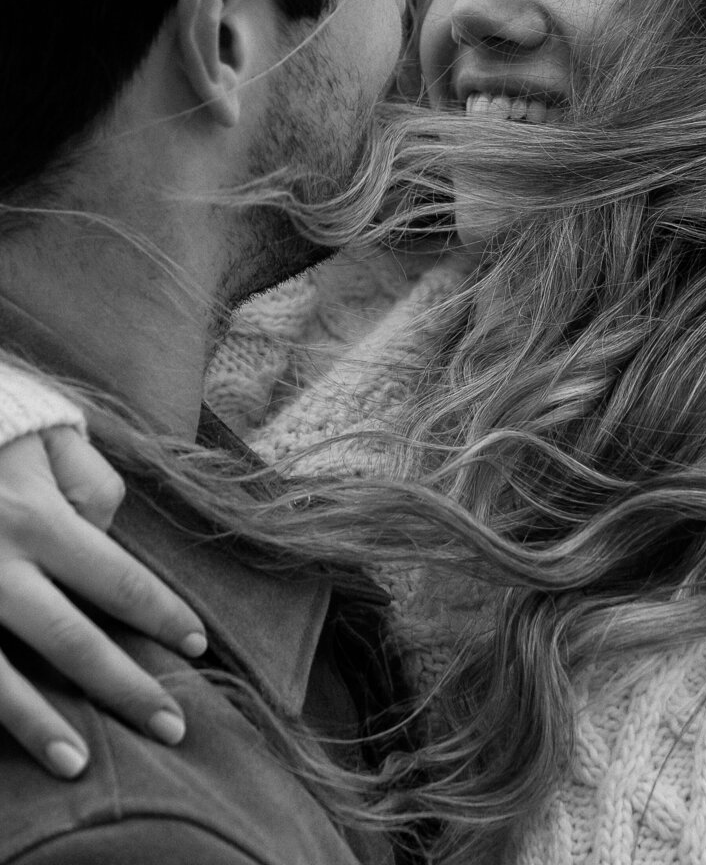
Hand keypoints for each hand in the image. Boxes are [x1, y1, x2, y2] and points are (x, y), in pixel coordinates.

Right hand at [0, 428, 205, 777]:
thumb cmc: (1, 430)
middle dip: (123, 687)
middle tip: (172, 728)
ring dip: (38, 725)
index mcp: (37, 517)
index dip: (161, 615)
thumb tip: (107, 540)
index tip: (196, 647)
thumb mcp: (53, 438)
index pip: (117, 579)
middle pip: (69, 639)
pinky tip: (2, 746)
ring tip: (78, 764)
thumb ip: (92, 486)